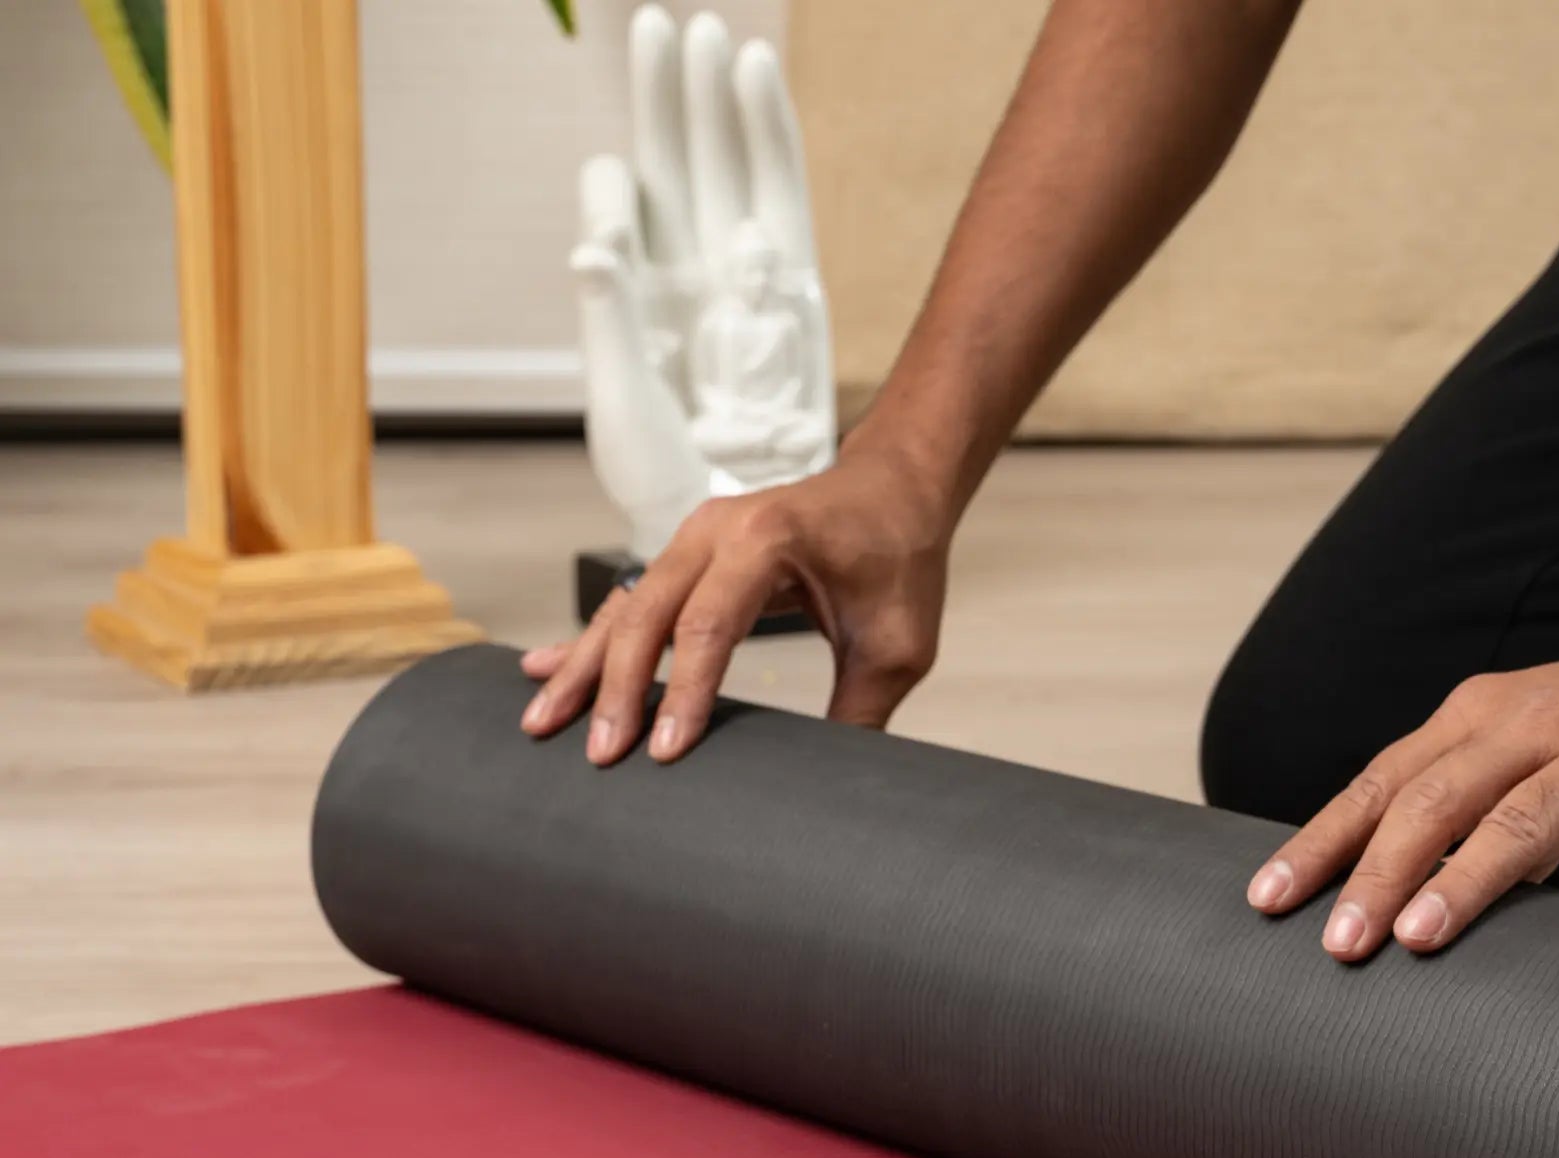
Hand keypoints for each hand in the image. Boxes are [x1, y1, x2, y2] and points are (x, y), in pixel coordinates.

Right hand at [520, 441, 950, 763]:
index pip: (708, 626)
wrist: (892, 490)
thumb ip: (861, 713)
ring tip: (542, 722)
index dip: (683, 693)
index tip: (664, 752)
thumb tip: (830, 788)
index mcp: (766, 541)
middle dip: (616, 689)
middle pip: (646, 615)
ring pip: (625, 608)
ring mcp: (693, 538)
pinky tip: (543, 669)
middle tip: (598, 755)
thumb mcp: (896, 645)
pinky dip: (592, 640)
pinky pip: (629, 600)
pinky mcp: (684, 554)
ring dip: (585, 667)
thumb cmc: (898, 559)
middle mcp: (716, 530)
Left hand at [575, 5, 833, 555]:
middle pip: (677, 168)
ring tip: (706, 34)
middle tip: (659, 26)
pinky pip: (779, 194)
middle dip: (667, 99)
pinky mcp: (791, 287)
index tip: (615, 176)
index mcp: (640, 305)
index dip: (615, 183)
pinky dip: (767, 134)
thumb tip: (595, 239)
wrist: (736, 533)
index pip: (624, 213)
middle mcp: (688, 278)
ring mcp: (741, 276)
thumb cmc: (669, 483)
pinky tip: (754, 76)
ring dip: (713, 104)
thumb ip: (609, 318)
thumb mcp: (623, 404)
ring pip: (725, 168)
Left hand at [1245, 604, 1558, 958]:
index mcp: (1475, 723)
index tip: (1268, 900)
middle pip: (1434, 803)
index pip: (1380, 786)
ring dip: (1467, 877)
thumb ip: (1457, 807)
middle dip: (1377, 874)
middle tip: (1338, 943)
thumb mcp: (1515, 742)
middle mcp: (1530, 732)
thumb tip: (1382, 889)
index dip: (1321, 843)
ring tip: (1421, 935)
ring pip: (1525, 817)